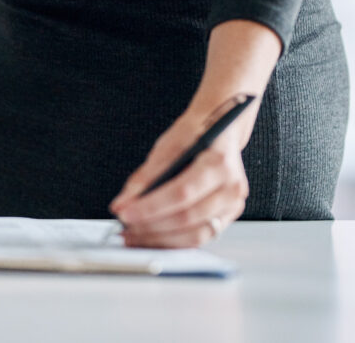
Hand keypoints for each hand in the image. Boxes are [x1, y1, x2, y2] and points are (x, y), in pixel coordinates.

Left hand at [107, 19, 281, 247]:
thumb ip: (149, 172)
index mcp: (218, 160)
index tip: (120, 211)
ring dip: (161, 238)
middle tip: (121, 230)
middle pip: (187, 216)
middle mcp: (232, 184)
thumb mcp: (168, 140)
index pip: (180, 192)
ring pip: (196, 231)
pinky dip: (176, 240)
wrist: (230, 115)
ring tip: (131, 238)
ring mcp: (234, 200)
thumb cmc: (196, 124)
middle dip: (151, 226)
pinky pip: (203, 233)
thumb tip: (126, 198)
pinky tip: (152, 239)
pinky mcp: (229, 211)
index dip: (149, 206)